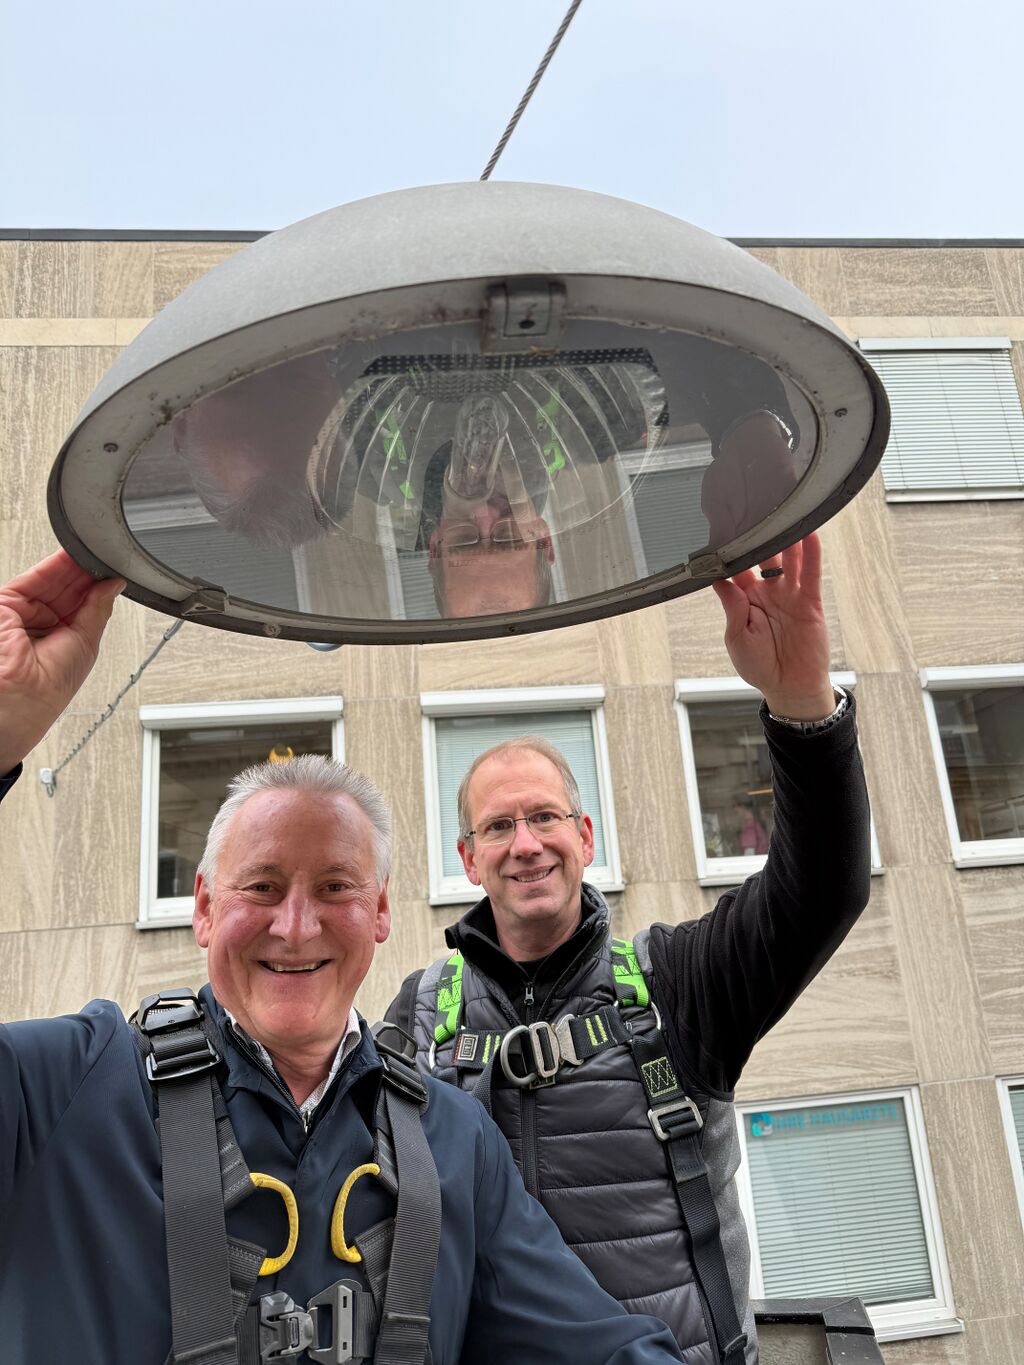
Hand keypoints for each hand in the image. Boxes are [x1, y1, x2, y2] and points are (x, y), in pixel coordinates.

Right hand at [0, 551, 124, 774]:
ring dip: (74, 565)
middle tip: (109, 557)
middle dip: (88, 573)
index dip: (97, 585)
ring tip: (96, 554)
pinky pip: (33, 578)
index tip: (114, 570)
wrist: (18, 702)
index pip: (81, 602)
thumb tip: (113, 585)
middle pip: (68, 588)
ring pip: (52, 579)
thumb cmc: (46, 691)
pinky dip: (54, 566)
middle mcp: (41, 624)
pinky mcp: (6, 604)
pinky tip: (74, 556)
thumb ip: (97, 609)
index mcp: (61, 637)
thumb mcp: (85, 644)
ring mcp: (23, 613)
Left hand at [711, 533, 834, 719]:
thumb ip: (733, 609)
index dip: (730, 555)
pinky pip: (810, 574)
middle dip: (760, 540)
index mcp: (745, 601)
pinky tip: (810, 536)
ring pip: (788, 561)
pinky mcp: (809, 601)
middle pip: (763, 559)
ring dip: (787, 540)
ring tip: (784, 515)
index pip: (736, 571)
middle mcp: (767, 594)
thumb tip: (721, 582)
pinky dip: (811, 555)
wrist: (790, 687)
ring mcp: (789, 596)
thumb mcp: (737, 639)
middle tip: (754, 515)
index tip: (723, 535)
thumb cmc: (760, 666)